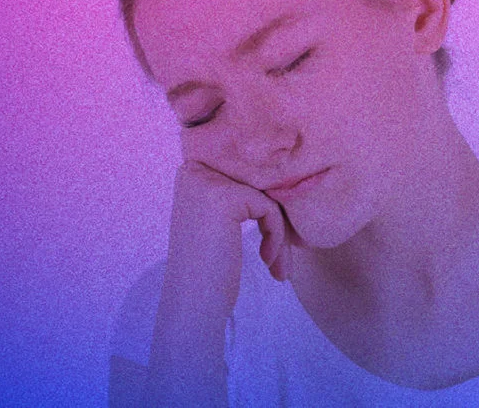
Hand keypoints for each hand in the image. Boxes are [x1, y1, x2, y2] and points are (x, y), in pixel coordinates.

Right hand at [146, 159, 291, 404]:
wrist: (193, 307)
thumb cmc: (212, 271)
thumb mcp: (222, 222)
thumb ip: (242, 194)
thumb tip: (285, 172)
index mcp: (192, 171)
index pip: (249, 177)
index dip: (268, 208)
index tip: (276, 241)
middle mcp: (195, 170)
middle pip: (260, 184)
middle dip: (277, 222)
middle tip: (281, 258)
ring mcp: (206, 182)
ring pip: (267, 196)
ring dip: (280, 234)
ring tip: (278, 266)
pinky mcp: (223, 197)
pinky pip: (269, 208)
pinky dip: (277, 236)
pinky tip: (267, 260)